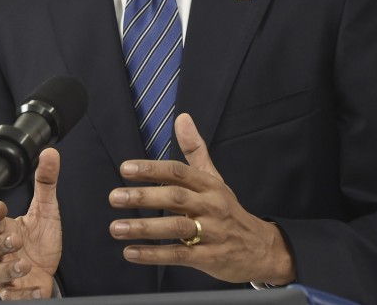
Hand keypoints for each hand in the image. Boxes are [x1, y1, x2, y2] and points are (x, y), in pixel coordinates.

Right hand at [0, 147, 62, 299]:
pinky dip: (23, 293)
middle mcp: (1, 251)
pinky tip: (36, 289)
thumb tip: (49, 153)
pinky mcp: (12, 292)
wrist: (47, 272)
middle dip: (0, 243)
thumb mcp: (47, 210)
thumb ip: (46, 182)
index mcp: (6, 229)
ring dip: (9, 269)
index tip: (0, 207)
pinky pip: (10, 295)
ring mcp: (5, 272)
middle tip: (16, 240)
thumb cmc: (41, 241)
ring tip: (24, 265)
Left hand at [109, 113, 295, 284]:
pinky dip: (154, 254)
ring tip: (117, 227)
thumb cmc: (229, 210)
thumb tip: (182, 118)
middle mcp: (211, 206)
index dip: (152, 169)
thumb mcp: (215, 178)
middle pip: (176, 198)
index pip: (179, 172)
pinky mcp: (209, 258)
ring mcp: (211, 232)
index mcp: (210, 185)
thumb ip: (196, 150)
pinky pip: (179, 255)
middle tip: (115, 197)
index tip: (126, 168)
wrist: (261, 248)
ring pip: (176, 227)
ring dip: (144, 227)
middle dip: (144, 197)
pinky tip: (132, 252)